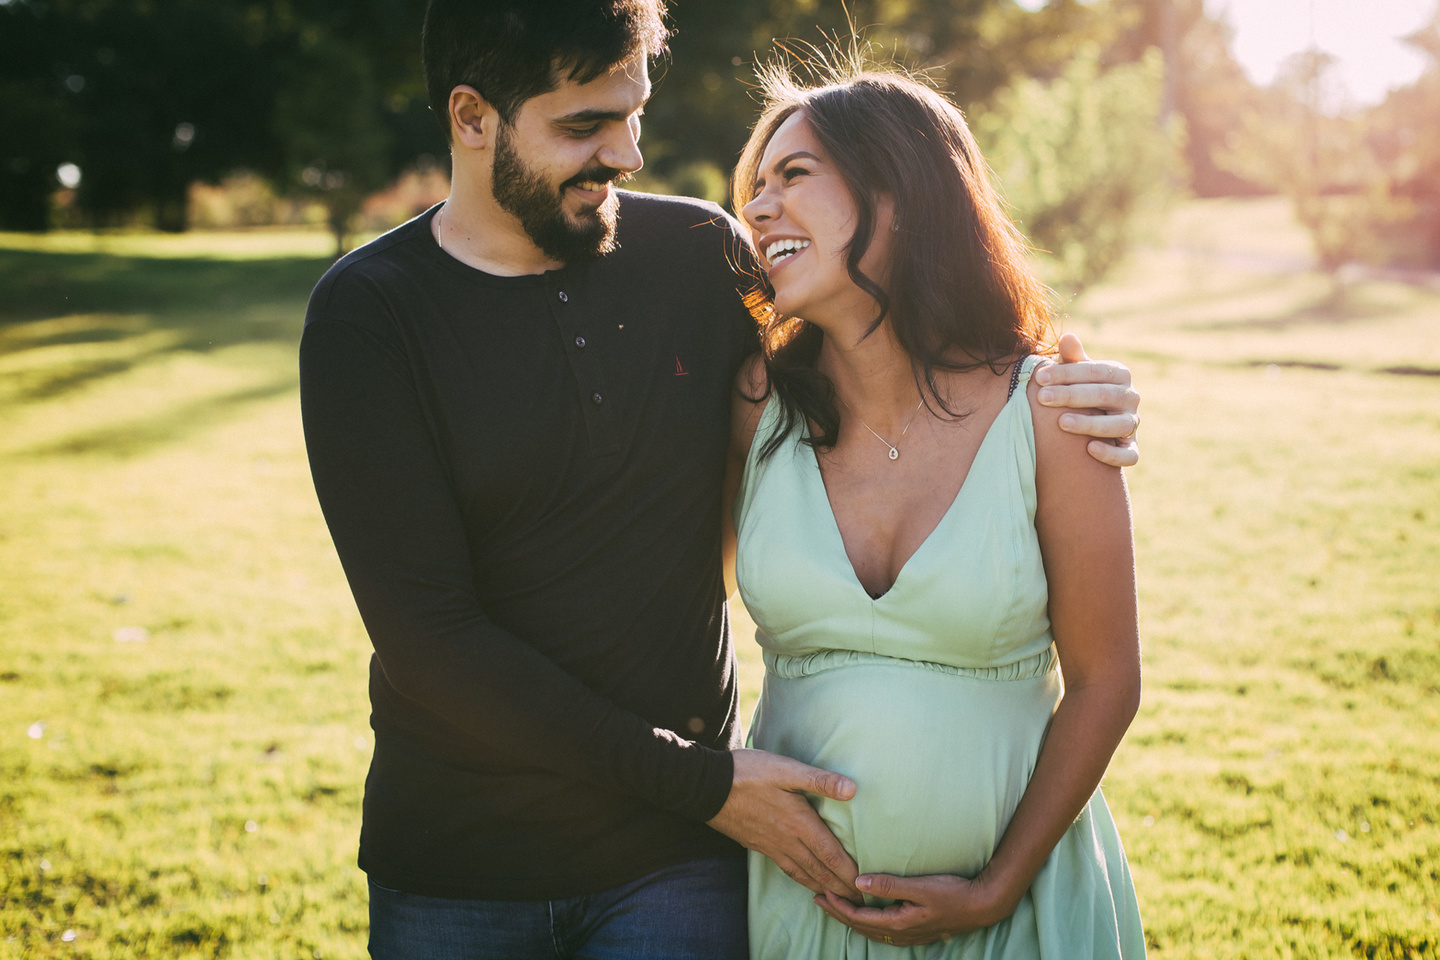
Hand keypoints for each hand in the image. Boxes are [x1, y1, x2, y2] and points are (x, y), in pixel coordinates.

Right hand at [707, 749, 859, 901]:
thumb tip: (852, 790)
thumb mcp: (786, 768)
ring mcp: (772, 845)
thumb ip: (819, 780)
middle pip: (819, 870)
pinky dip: (801, 879)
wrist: (707, 786)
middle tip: (859, 901)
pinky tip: (805, 881)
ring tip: (838, 898)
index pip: (830, 854)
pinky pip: (786, 869)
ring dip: (823, 887)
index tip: (864, 885)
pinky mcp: (759, 845)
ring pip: (803, 873)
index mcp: (799, 821)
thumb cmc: (748, 772)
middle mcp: (787, 839)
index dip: (848, 872)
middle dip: (841, 887)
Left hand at [813, 871, 1008, 945]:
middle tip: (818, 899)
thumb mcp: (919, 886)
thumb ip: (889, 884)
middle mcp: (900, 933)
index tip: (822, 891)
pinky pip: (882, 930)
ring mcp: (908, 934)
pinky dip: (867, 921)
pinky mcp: (915, 930)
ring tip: (836, 906)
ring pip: (870, 930)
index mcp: (897, 923)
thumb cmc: (952, 893)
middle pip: (860, 926)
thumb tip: (858, 881)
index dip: (838, 905)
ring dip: (851, 918)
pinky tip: (866, 914)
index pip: (858, 917)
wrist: (981, 906)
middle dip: (838, 912)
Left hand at [1035, 333, 1139, 466]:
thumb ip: (1072, 358)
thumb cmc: (1079, 391)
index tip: (1038, 377)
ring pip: (1119, 425)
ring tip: (1061, 423)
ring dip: (1090, 424)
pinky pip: (1129, 455)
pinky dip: (1113, 454)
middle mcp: (1131, 397)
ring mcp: (1132, 423)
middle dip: (1071, 395)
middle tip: (1041, 397)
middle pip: (1104, 395)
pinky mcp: (1132, 449)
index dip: (1067, 373)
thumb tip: (1067, 336)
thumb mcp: (1075, 374)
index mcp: (1119, 375)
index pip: (1094, 371)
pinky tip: (1089, 449)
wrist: (1091, 423)